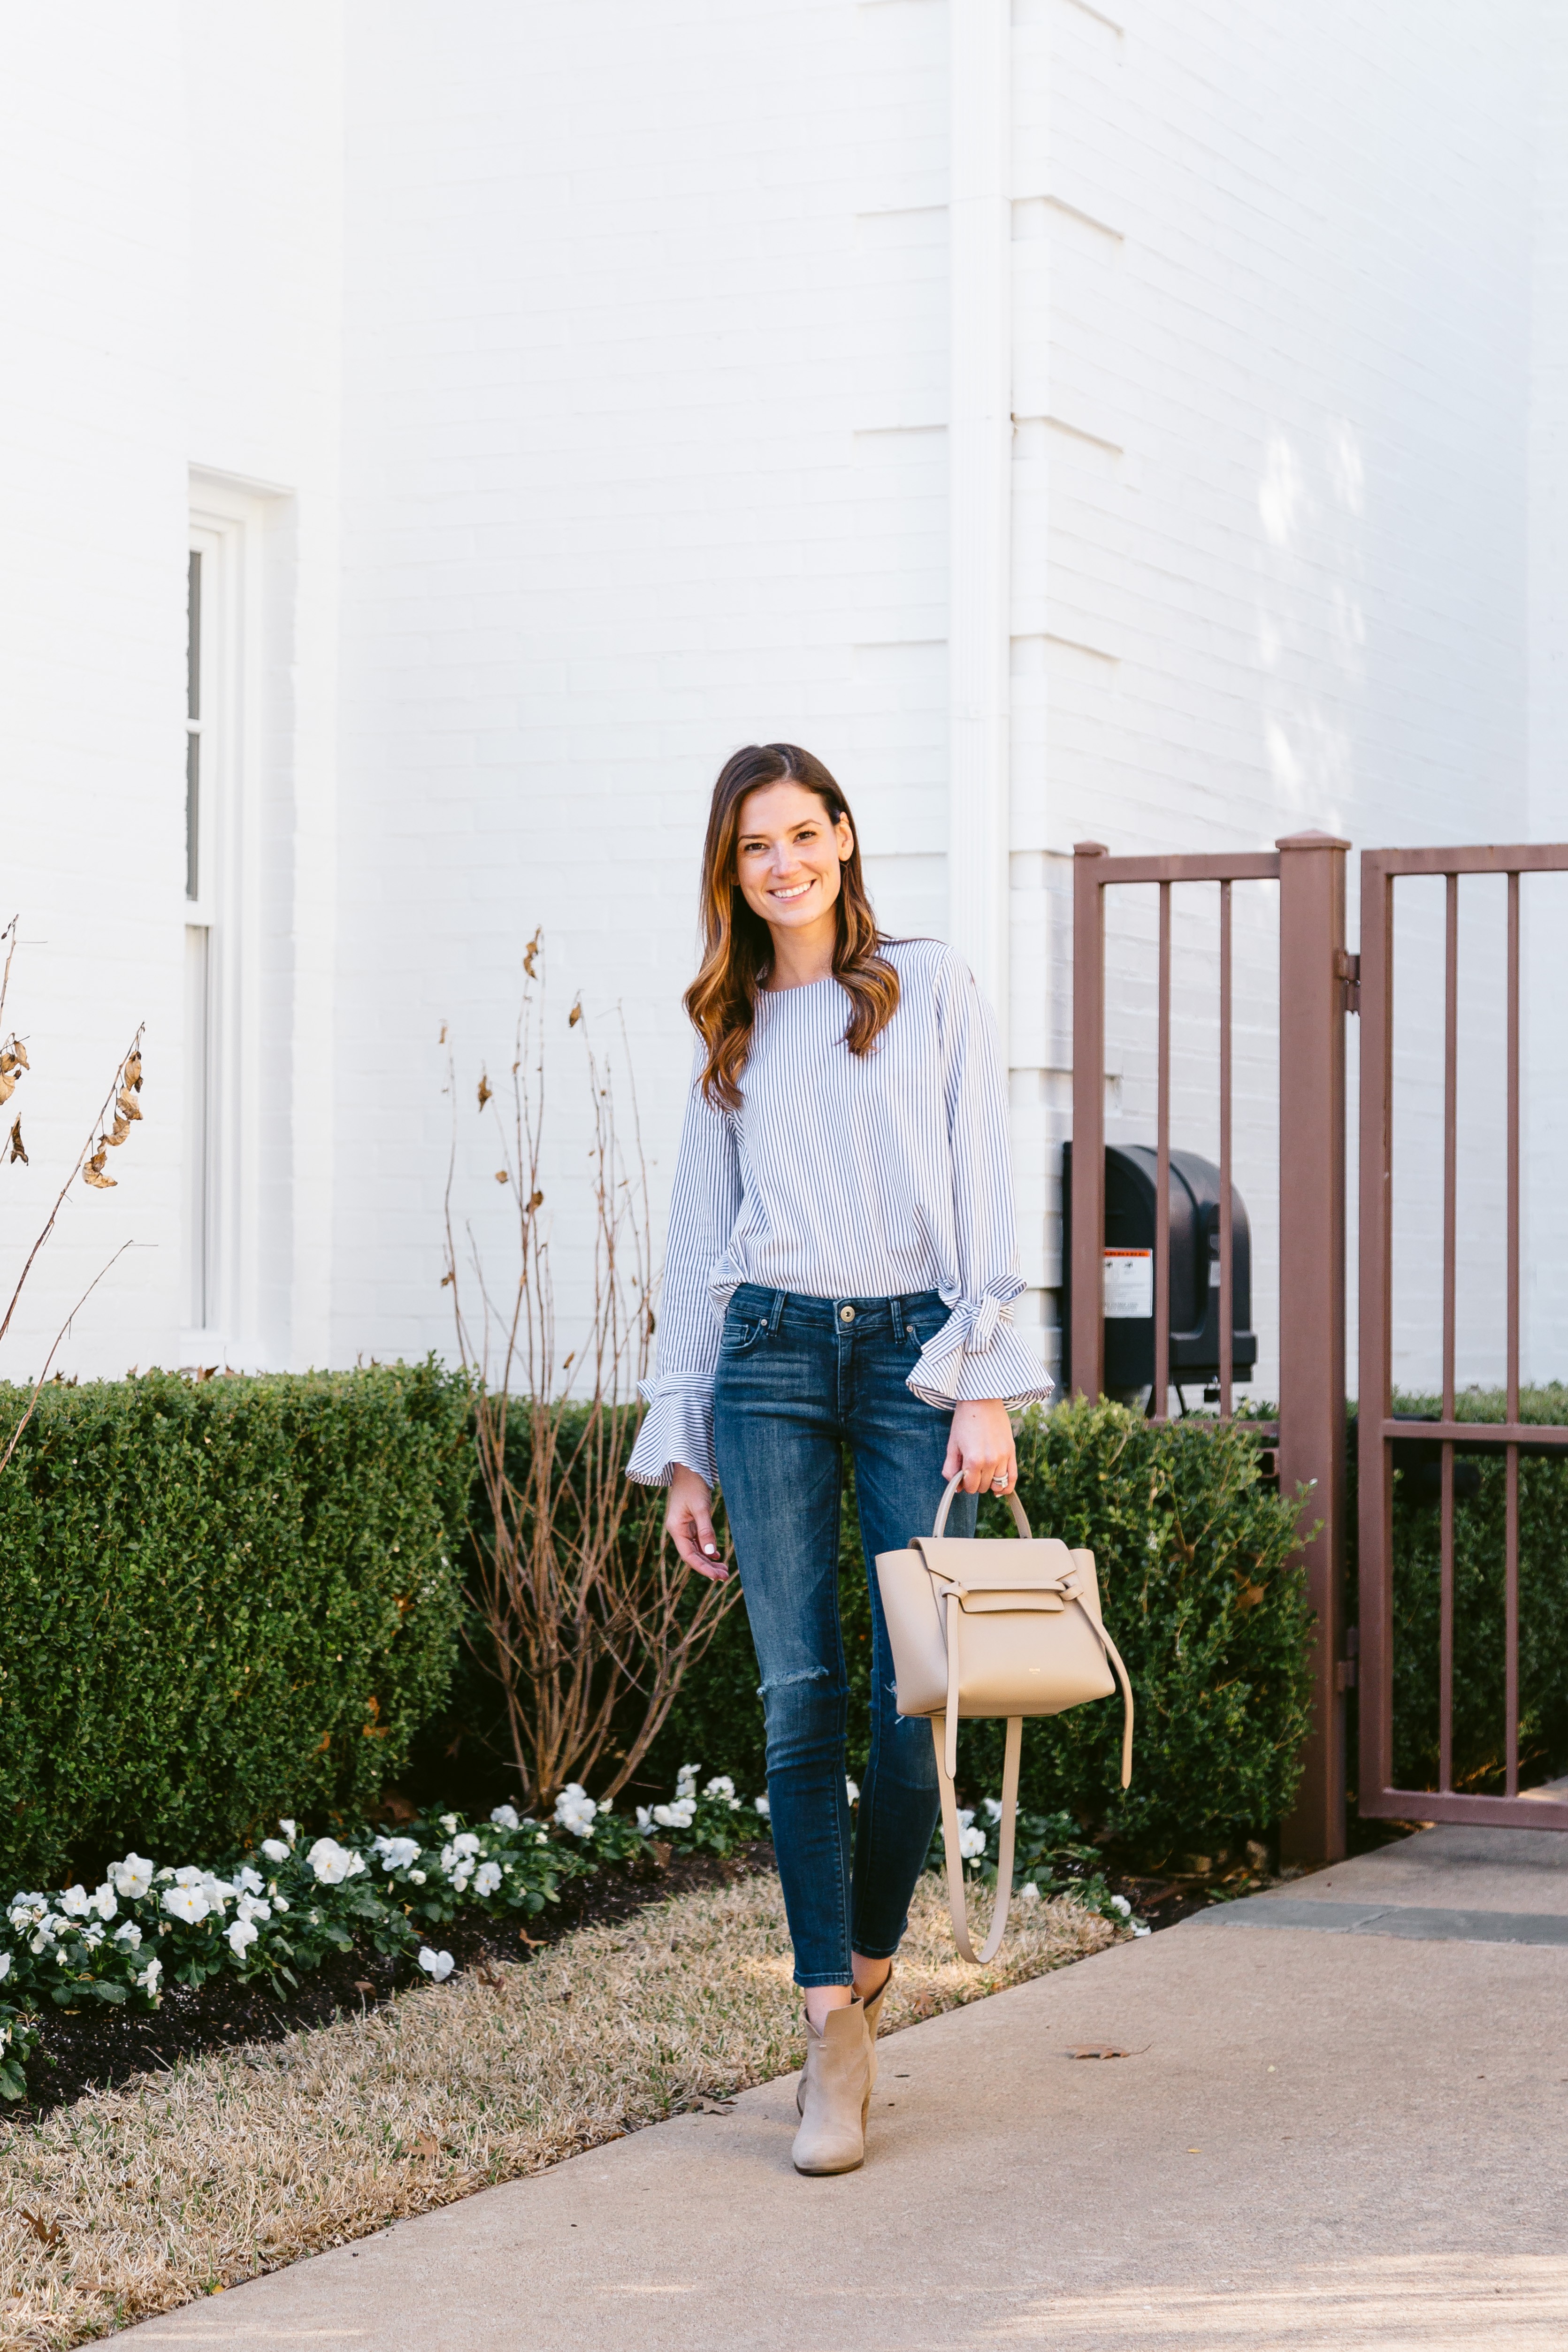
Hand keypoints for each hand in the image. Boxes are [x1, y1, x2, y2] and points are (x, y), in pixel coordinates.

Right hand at [665, 1465, 728, 1580]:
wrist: (688, 1467)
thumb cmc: (693, 1484)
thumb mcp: (701, 1508)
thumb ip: (706, 1531)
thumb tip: (711, 1553)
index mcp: (676, 1528)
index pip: (689, 1556)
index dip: (703, 1568)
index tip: (717, 1577)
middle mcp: (678, 1530)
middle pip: (693, 1555)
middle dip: (708, 1567)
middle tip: (725, 1576)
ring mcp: (683, 1526)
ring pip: (696, 1549)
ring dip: (709, 1559)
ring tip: (724, 1569)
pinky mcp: (689, 1521)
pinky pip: (697, 1540)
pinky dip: (707, 1548)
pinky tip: (717, 1554)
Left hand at [942, 1399, 1016, 1496]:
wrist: (981, 1400)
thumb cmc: (964, 1421)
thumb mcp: (952, 1445)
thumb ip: (951, 1468)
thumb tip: (956, 1488)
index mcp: (973, 1460)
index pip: (970, 1487)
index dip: (964, 1484)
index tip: (962, 1477)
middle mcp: (990, 1461)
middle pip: (983, 1486)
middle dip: (975, 1482)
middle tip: (971, 1470)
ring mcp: (1003, 1457)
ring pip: (997, 1484)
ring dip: (989, 1483)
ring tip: (983, 1474)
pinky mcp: (1011, 1451)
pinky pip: (1013, 1477)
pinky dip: (1006, 1487)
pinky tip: (999, 1490)